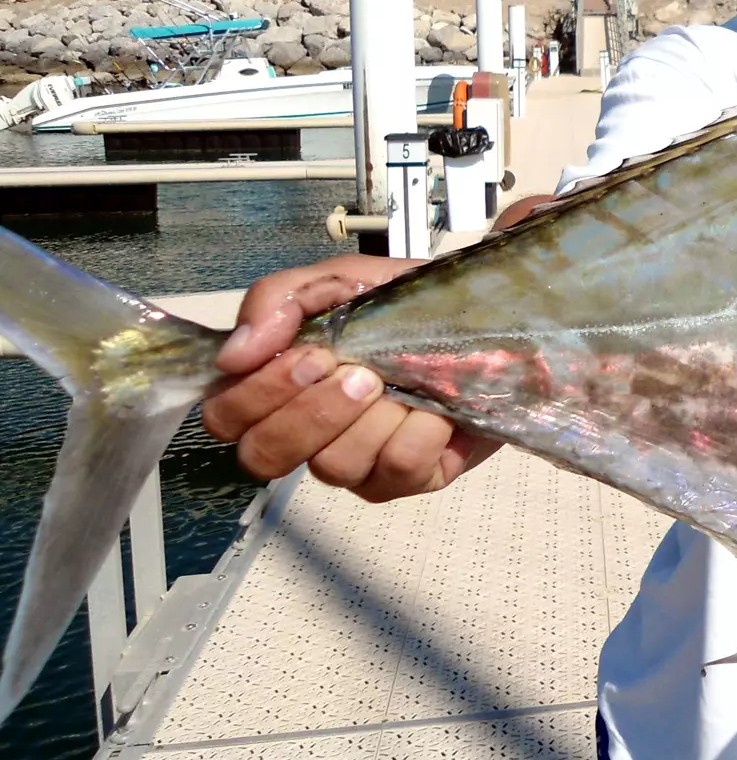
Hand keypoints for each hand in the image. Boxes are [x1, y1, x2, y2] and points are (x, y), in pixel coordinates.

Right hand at [201, 254, 503, 502]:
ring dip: (370, 419)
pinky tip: (435, 408)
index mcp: (279, 389)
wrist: (488, 313)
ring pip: (333, 466)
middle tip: (357, 372)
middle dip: (312, 411)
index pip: (226, 417)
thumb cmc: (403, 302)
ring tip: (396, 382)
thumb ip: (280, 300)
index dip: (259, 394)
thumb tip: (234, 354)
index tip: (311, 354)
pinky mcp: (410, 479)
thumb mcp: (340, 280)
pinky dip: (417, 432)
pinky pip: (395, 471)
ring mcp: (358, 464)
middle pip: (265, 456)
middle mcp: (309, 434)